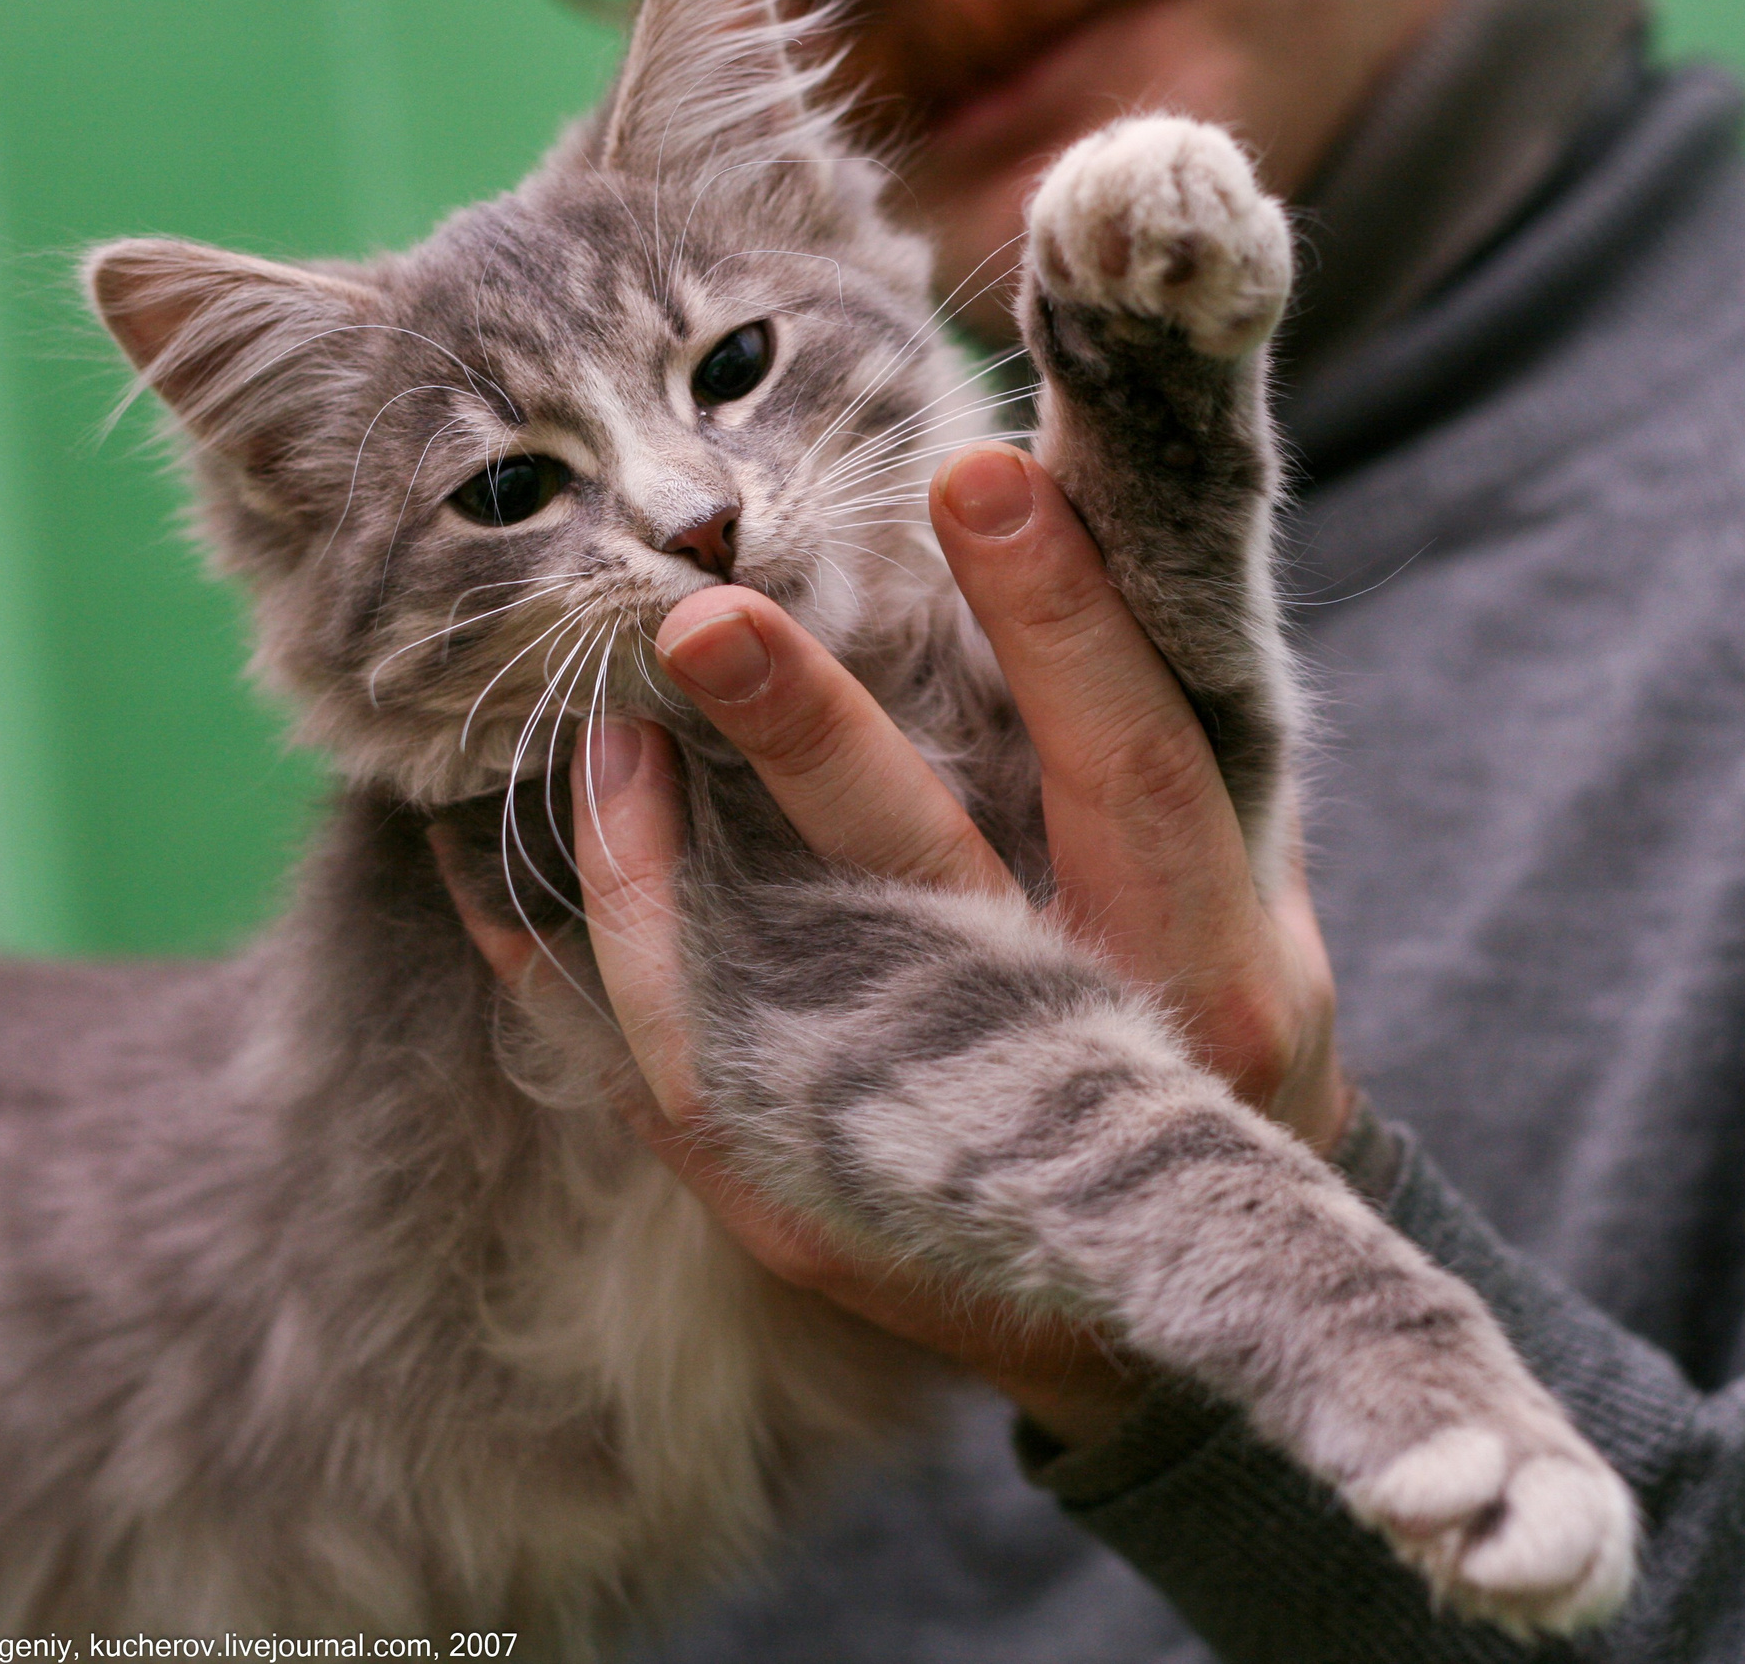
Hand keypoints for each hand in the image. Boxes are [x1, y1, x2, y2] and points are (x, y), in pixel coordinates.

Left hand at [438, 444, 1347, 1445]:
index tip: (970, 472)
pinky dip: (574, 977)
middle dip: (814, 739)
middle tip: (702, 615)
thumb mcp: (1250, 875)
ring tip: (590, 739)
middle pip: (927, 882)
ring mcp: (933, 1152)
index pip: (1128, 766)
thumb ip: (1164, 732)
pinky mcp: (814, 1216)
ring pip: (767, 1001)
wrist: (1169, 1273)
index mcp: (1211, 958)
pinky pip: (672, 1088)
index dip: (1058, 623)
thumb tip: (1059, 508)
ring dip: (656, 866)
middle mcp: (1078, 1061)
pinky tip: (494, 877)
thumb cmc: (1212, 1012)